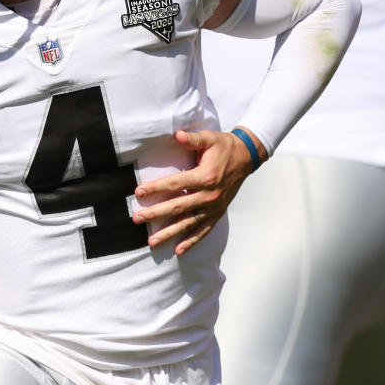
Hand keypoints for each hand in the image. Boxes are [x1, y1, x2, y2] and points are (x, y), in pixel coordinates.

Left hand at [131, 129, 260, 254]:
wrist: (247, 157)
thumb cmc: (224, 146)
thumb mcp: (210, 138)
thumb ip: (192, 139)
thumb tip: (177, 134)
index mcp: (205, 176)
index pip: (175, 184)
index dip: (156, 188)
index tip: (138, 192)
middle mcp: (209, 195)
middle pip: (177, 207)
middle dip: (155, 214)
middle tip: (137, 218)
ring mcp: (214, 207)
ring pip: (188, 223)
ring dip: (170, 233)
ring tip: (152, 242)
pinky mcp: (217, 213)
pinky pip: (203, 230)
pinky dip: (191, 241)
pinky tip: (178, 250)